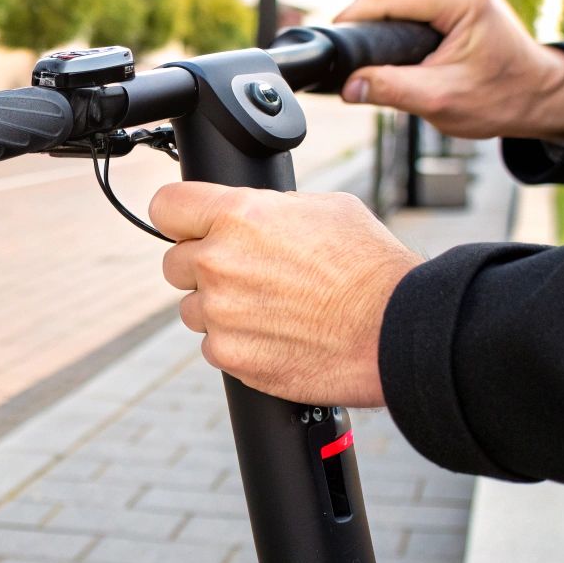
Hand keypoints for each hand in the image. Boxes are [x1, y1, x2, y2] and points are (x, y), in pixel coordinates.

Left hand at [149, 182, 423, 407]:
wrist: (397, 330)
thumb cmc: (371, 266)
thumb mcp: (324, 208)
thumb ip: (269, 209)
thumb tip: (253, 214)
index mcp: (238, 215)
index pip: (166, 206)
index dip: (180, 218)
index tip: (190, 227)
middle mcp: (219, 262)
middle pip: (174, 263)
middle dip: (203, 268)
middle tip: (247, 275)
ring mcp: (220, 313)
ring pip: (193, 309)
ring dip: (220, 310)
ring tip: (271, 310)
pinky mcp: (231, 356)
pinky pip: (214, 347)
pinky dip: (238, 345)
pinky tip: (277, 337)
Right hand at [335, 0, 563, 142]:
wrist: (539, 94)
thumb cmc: (502, 97)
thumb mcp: (441, 101)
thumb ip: (391, 90)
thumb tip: (348, 86)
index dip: (352, 22)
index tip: (336, 50)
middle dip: (367, 26)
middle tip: (368, 67)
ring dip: (380, 24)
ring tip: (389, 60)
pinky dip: (393, 21)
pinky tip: (402, 48)